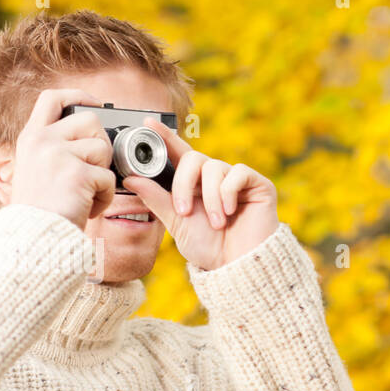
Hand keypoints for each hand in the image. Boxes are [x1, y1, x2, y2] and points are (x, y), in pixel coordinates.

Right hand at [8, 89, 116, 230]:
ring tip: (86, 194)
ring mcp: (58, 155)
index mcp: (31, 138)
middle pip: (91, 121)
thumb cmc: (39, 212)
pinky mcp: (77, 174)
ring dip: (103, 175)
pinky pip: (108, 178)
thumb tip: (93, 138)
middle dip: (101, 146)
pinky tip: (87, 209)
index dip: (78, 96)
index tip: (96, 104)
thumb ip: (55, 149)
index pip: (52, 98)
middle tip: (92, 172)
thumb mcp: (36, 170)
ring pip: (104, 149)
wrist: (32, 238)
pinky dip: (104, 197)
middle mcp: (42, 141)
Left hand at [122, 119, 278, 270]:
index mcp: (195, 185)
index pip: (178, 154)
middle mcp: (215, 179)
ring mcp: (237, 181)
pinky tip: (230, 212)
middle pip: (194, 158)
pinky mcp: (258, 185)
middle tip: (185, 211)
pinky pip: (238, 173)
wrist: (238, 268)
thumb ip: (156, 199)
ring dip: (210, 197)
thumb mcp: (177, 223)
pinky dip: (229, 192)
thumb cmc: (211, 249)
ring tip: (216, 222)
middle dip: (184, 183)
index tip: (147, 123)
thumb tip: (130, 178)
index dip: (165, 137)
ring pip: (215, 168)